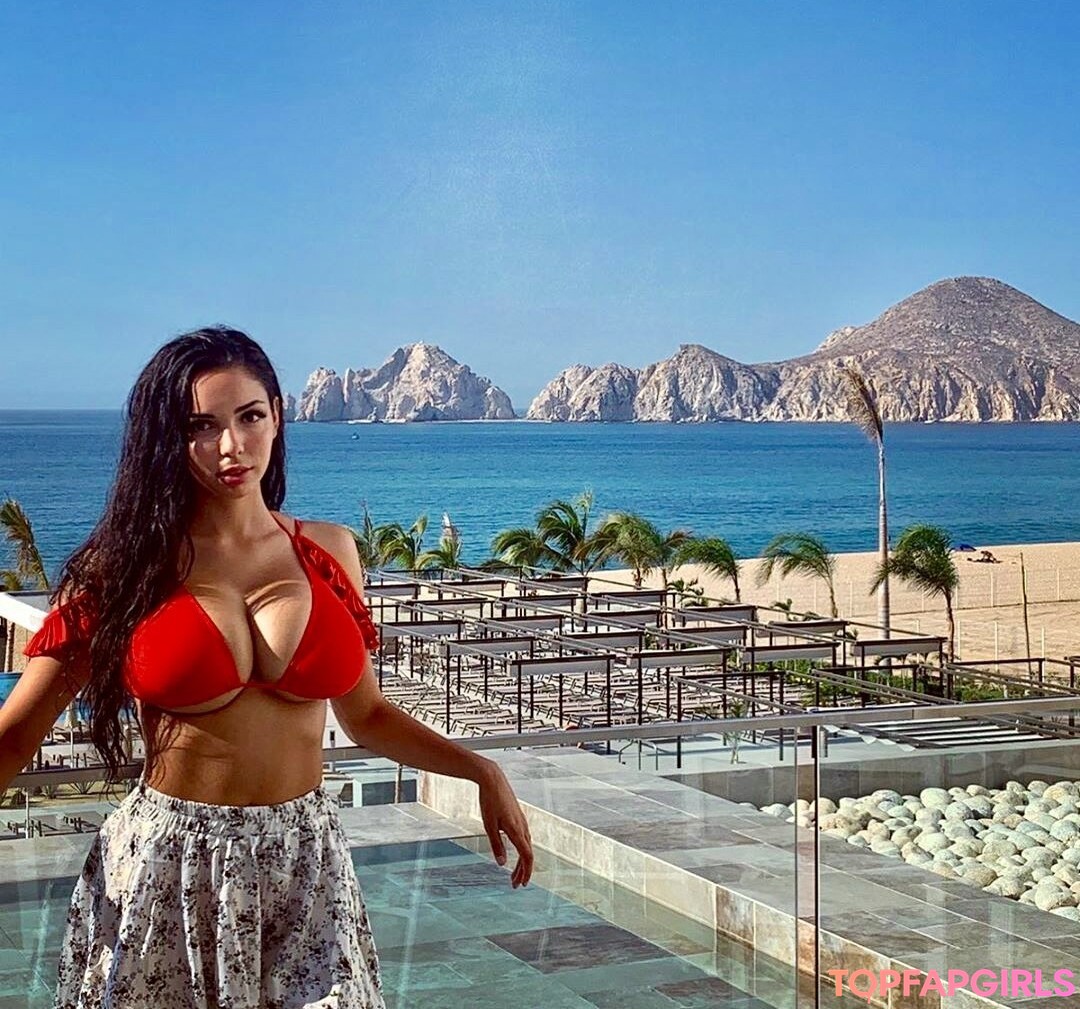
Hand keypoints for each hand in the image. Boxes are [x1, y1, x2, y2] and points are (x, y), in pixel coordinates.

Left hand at [477, 760, 532, 887]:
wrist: (492, 779)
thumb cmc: (489, 801)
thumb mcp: (489, 825)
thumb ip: (496, 845)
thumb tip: (502, 864)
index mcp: (516, 830)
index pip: (527, 856)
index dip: (526, 872)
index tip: (521, 884)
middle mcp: (522, 826)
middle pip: (528, 854)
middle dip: (522, 871)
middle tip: (514, 884)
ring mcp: (522, 820)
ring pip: (526, 846)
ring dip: (521, 862)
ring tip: (512, 873)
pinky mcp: (518, 816)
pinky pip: (524, 838)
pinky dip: (521, 850)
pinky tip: (514, 852)